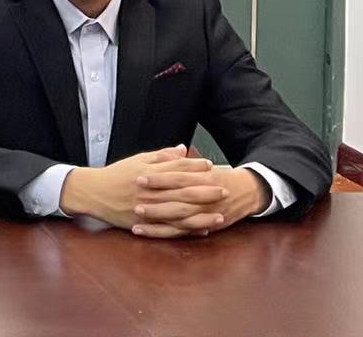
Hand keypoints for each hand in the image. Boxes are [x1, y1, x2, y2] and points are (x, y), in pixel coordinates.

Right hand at [60, 146, 221, 230]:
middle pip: (183, 190)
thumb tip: (182, 149)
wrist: (93, 193)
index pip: (176, 167)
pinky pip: (171, 228)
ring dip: (202, 213)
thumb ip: (161, 156)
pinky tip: (202, 229)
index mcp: (148, 172)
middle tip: (224, 189)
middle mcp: (150, 190)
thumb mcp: (137, 160)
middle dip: (206, 190)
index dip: (195, 166)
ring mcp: (149, 208)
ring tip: (220, 213)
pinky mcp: (146, 223)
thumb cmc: (116, 175)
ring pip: (180, 211)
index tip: (211, 165)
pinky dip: (187, 229)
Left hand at [132, 164, 266, 238]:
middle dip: (156, 202)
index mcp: (202, 179)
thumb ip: (186, 161)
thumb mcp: (205, 167)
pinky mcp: (204, 227)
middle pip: (178, 201)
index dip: (159, 178)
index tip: (139, 177)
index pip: (178, 178)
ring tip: (136, 220)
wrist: (248, 191)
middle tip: (134, 200)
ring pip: (179, 220)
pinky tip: (145, 232)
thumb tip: (175, 148)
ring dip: (157, 221)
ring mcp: (204, 215)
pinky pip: (181, 232)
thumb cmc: (220, 176)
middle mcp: (204, 198)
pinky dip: (164, 233)